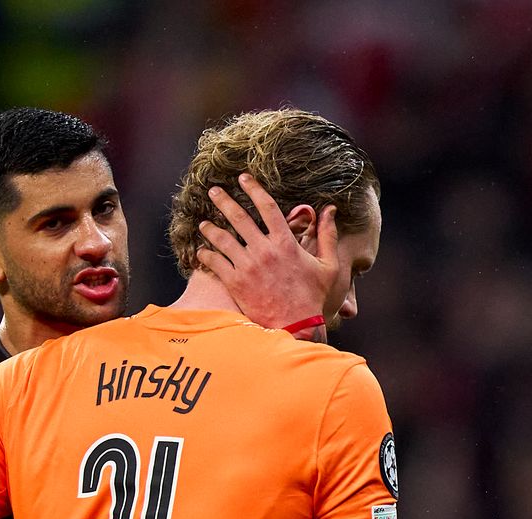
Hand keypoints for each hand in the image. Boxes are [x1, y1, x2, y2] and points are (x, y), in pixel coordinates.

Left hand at [195, 173, 337, 336]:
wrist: (297, 326)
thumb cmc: (313, 297)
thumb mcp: (328, 266)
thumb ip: (328, 236)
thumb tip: (330, 210)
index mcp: (285, 242)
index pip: (267, 206)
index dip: (253, 189)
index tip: (242, 178)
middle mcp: (264, 250)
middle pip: (239, 217)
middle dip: (224, 201)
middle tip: (213, 190)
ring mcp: (248, 267)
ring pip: (223, 240)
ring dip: (211, 228)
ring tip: (203, 223)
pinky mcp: (237, 284)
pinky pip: (216, 265)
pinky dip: (207, 256)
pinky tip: (202, 252)